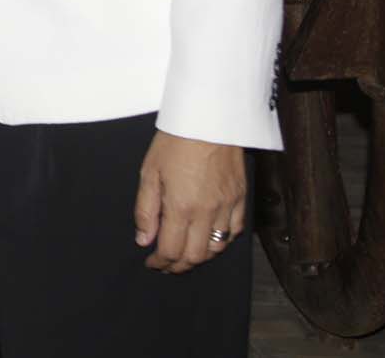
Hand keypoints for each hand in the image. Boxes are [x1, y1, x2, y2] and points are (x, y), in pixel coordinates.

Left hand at [134, 130, 245, 271]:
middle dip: (178, 265)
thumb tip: (143, 240)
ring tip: (185, 254)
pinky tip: (209, 238)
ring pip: (216, 248)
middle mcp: (207, 212)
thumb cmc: (175, 141)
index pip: (171, 250)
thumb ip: (145, 210)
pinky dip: (222, 241)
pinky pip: (235, 231)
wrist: (208, 119)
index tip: (152, 263)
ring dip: (200, 257)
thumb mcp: (149, 172)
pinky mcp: (241, 198)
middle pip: (195, 256)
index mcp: (181, 206)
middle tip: (166, 264)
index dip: (160, 262)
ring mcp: (227, 206)